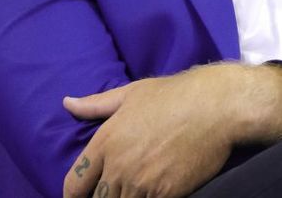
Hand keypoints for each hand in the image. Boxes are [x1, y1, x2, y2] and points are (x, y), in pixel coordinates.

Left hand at [62, 61, 281, 196]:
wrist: (215, 106)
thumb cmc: (174, 95)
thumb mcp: (132, 93)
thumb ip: (96, 104)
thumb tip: (67, 103)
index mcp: (106, 140)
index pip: (73, 184)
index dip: (76, 194)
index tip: (87, 193)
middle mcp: (118, 165)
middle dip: (105, 196)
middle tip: (120, 186)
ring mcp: (141, 183)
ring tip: (141, 185)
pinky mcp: (165, 194)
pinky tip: (158, 189)